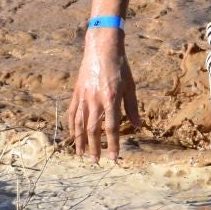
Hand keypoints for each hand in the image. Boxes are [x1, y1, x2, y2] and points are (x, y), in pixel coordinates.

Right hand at [67, 28, 140, 161]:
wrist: (101, 48)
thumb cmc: (120, 66)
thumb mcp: (130, 86)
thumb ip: (132, 107)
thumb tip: (138, 126)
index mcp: (111, 99)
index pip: (111, 128)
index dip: (113, 145)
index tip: (114, 158)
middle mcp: (95, 100)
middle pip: (93, 130)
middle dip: (95, 148)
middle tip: (96, 162)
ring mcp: (83, 96)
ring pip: (79, 124)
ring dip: (80, 141)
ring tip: (81, 154)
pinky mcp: (76, 92)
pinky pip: (72, 112)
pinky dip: (72, 126)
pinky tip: (73, 135)